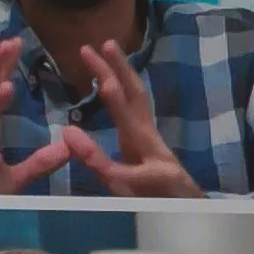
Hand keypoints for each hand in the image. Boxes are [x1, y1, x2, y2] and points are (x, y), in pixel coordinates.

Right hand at [78, 40, 206, 198]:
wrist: (185, 209)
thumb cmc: (152, 202)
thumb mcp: (122, 186)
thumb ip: (97, 161)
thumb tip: (68, 133)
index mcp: (143, 145)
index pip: (124, 111)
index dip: (110, 90)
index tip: (94, 67)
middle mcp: (149, 133)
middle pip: (135, 94)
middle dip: (118, 68)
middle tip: (100, 43)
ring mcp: (151, 135)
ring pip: (139, 96)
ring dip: (123, 72)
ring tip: (108, 51)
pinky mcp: (149, 139)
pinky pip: (138, 105)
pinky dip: (127, 87)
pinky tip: (118, 83)